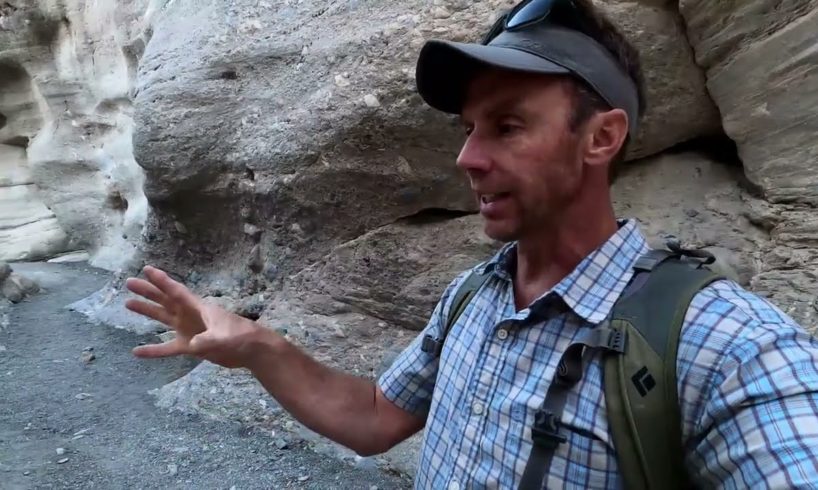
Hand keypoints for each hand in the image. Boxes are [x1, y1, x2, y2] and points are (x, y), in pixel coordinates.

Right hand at [124, 265, 261, 367]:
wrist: (251, 350)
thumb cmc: (240, 336)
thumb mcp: (223, 336)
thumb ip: (207, 339)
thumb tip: (193, 344)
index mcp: (198, 307)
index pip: (176, 291)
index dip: (162, 281)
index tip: (146, 269)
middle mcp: (190, 315)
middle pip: (165, 300)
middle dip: (148, 291)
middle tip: (129, 282)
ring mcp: (190, 330)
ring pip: (163, 318)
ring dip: (147, 311)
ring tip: (128, 303)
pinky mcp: (191, 346)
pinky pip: (167, 348)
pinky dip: (153, 350)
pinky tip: (136, 351)